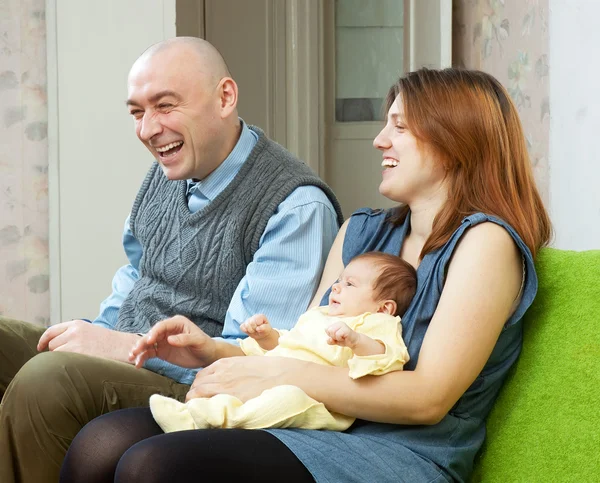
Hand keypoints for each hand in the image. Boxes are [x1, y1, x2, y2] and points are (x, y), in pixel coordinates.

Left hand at [37, 320, 137, 362]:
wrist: (124, 347)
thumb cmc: (108, 343)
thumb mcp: (90, 332)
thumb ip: (73, 334)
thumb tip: (54, 345)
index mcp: (77, 324)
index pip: (51, 331)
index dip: (43, 340)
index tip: (40, 347)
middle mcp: (74, 331)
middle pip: (52, 345)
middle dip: (57, 352)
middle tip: (70, 357)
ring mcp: (76, 342)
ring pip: (56, 354)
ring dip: (62, 359)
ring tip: (78, 361)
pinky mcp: (78, 354)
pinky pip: (62, 361)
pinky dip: (66, 365)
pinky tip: (77, 365)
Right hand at [129, 315, 216, 368]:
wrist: (207, 356)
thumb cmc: (205, 345)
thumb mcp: (198, 341)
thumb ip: (184, 339)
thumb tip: (170, 340)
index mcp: (177, 323)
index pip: (161, 326)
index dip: (154, 333)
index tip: (149, 341)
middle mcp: (168, 331)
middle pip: (151, 335)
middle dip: (142, 342)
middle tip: (135, 351)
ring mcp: (163, 341)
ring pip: (148, 344)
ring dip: (139, 350)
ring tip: (131, 358)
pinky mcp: (162, 351)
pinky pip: (149, 354)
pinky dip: (143, 358)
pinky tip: (137, 365)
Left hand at [186, 356, 306, 401]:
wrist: (286, 375)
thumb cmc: (272, 370)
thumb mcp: (249, 364)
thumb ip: (236, 371)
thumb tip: (231, 382)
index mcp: (226, 363)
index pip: (202, 374)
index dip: (199, 385)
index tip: (202, 393)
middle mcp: (221, 372)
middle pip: (196, 384)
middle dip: (194, 394)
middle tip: (198, 405)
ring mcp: (224, 385)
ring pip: (196, 393)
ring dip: (194, 402)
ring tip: (199, 411)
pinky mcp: (231, 398)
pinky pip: (206, 403)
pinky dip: (201, 407)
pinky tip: (204, 415)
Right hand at [240, 314, 271, 339]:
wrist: (262, 335)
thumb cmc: (265, 331)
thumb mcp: (267, 330)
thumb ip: (264, 328)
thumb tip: (258, 328)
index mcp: (260, 316)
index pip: (256, 320)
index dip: (258, 327)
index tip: (261, 329)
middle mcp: (254, 316)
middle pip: (250, 323)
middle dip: (254, 329)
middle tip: (257, 330)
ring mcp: (248, 320)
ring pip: (245, 325)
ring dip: (250, 330)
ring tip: (254, 331)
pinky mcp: (244, 324)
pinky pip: (241, 327)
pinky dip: (245, 330)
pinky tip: (249, 331)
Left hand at [325, 321, 358, 348]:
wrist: (354, 342)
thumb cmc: (344, 340)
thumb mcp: (335, 341)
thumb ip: (330, 341)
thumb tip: (329, 339)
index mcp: (335, 324)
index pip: (326, 329)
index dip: (330, 335)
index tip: (336, 336)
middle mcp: (339, 323)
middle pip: (329, 330)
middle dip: (333, 336)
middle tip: (340, 337)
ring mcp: (342, 325)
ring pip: (332, 331)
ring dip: (336, 337)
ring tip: (342, 337)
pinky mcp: (345, 329)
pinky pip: (338, 334)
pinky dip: (340, 338)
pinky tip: (344, 338)